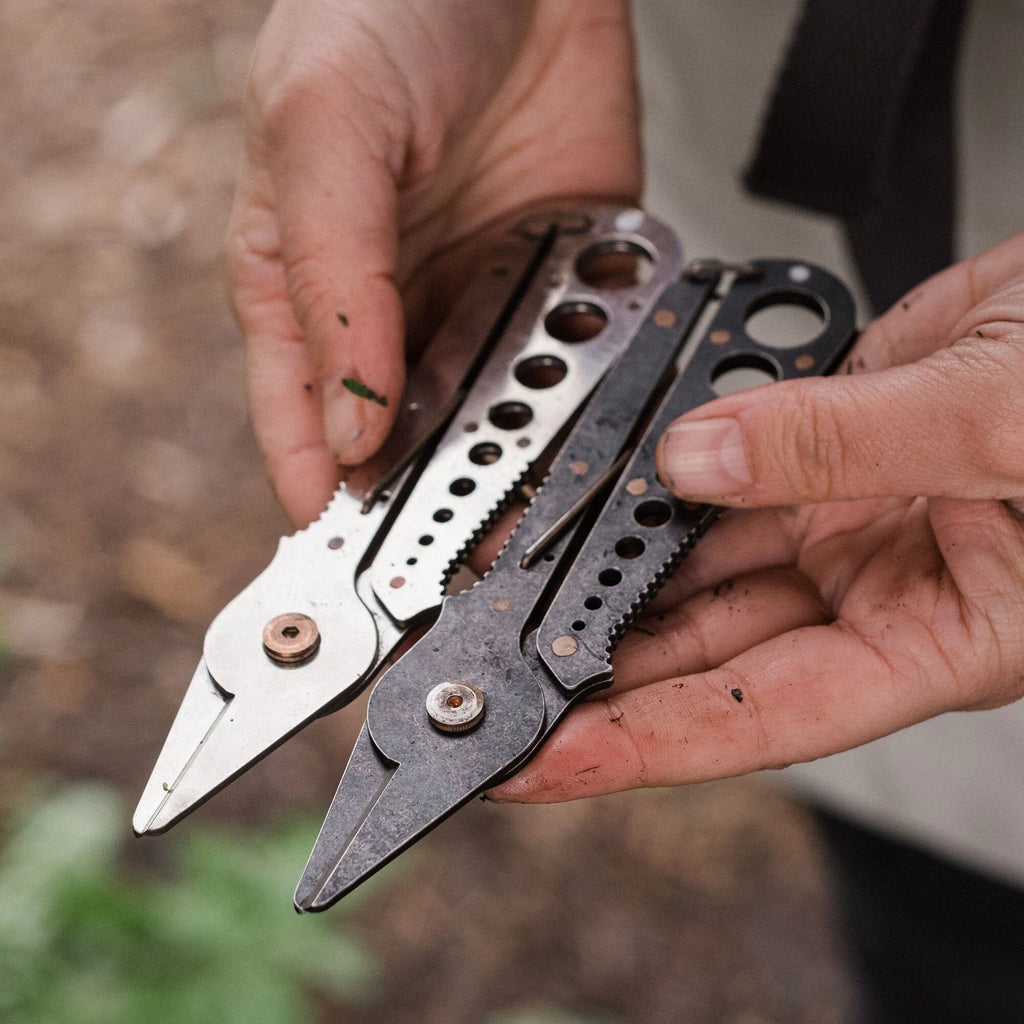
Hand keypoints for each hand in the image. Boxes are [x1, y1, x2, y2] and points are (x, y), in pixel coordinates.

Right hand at [226, 0, 640, 524]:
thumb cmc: (381, 11)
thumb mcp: (326, 129)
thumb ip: (331, 280)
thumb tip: (346, 426)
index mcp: (308, 303)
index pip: (309, 441)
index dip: (340, 520)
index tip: (383, 579)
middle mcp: (395, 324)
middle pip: (418, 455)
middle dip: (456, 513)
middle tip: (495, 561)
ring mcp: (483, 314)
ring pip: (507, 426)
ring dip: (537, 465)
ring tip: (564, 502)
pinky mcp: (562, 290)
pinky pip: (583, 364)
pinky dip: (602, 396)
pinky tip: (618, 418)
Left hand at [492, 230, 1023, 801]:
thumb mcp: (1005, 421)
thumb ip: (840, 446)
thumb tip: (698, 462)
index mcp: (937, 635)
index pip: (754, 718)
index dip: (638, 748)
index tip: (539, 763)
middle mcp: (878, 590)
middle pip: (703, 656)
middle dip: (592, 673)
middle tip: (488, 679)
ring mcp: (847, 519)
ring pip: (700, 569)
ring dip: (610, 578)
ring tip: (511, 592)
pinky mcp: (827, 452)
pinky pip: (719, 477)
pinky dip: (657, 483)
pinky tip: (598, 494)